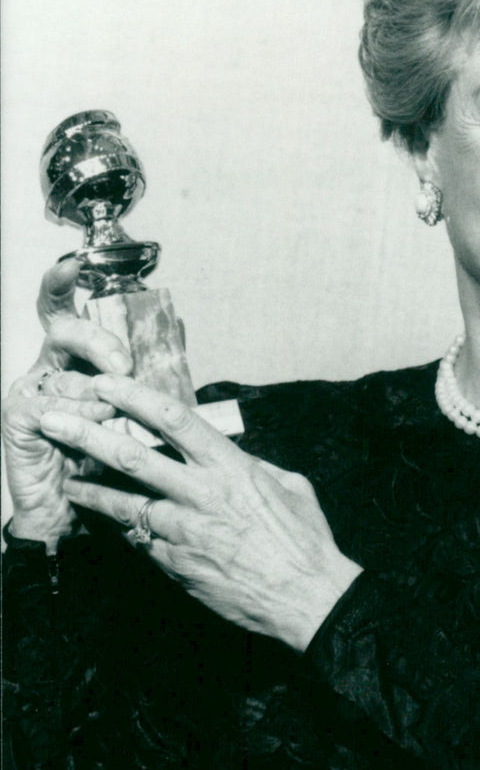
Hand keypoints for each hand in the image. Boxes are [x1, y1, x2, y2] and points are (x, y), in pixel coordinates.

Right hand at [1, 260, 131, 548]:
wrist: (76, 506)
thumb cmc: (107, 455)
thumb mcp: (131, 408)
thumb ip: (142, 373)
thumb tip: (170, 335)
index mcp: (72, 357)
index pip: (62, 309)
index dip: (60, 283)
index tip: (71, 263)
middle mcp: (47, 365)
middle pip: (66, 329)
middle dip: (101, 344)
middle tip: (124, 369)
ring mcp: (29, 389)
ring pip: (71, 377)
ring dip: (100, 404)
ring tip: (107, 428)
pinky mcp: (19, 415)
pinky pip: (54, 406)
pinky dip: (78, 421)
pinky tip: (82, 436)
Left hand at [40, 375, 362, 650]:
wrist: (306, 598)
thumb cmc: (304, 541)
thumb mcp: (289, 484)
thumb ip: (253, 465)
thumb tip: (232, 456)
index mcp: (231, 466)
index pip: (174, 419)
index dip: (135, 397)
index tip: (107, 384)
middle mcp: (202, 494)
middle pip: (132, 456)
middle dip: (87, 435)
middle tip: (55, 420)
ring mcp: (184, 532)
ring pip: (123, 504)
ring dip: (89, 491)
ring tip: (65, 481)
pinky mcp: (176, 565)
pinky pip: (139, 541)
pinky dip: (121, 529)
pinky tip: (106, 523)